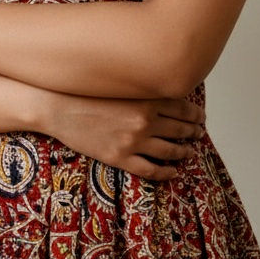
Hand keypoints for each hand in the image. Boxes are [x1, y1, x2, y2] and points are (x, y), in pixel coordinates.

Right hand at [42, 93, 205, 180]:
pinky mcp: (120, 158)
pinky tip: (172, 172)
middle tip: (198, 133)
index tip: (200, 117)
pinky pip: (151, 170)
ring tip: (188, 151)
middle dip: (193, 132)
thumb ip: (143, 90)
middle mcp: (144, 120)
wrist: (60, 107)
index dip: (195, 114)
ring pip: (169, 150)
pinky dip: (166, 173)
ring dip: (183, 151)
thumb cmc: (87, 92)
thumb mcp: (120, 85)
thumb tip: (164, 93)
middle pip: (180, 128)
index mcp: (145, 99)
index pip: (183, 108)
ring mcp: (133, 141)